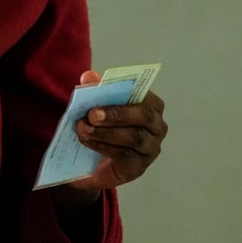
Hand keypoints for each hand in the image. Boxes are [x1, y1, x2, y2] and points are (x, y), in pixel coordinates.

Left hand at [65, 69, 167, 189]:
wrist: (94, 163)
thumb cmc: (103, 128)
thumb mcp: (98, 107)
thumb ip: (96, 90)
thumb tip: (89, 76)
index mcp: (151, 105)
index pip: (146, 95)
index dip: (126, 90)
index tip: (104, 88)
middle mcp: (157, 126)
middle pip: (145, 116)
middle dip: (117, 114)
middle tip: (92, 114)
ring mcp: (151, 148)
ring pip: (134, 137)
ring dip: (106, 132)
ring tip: (84, 128)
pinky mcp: (139, 166)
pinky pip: (125, 155)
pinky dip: (103, 146)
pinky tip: (87, 142)